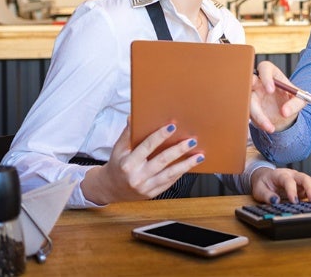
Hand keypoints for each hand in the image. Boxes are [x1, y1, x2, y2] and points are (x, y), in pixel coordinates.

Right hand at [81, 119, 203, 204]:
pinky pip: (169, 182)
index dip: (160, 136)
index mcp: (128, 163)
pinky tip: (190, 164)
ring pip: (169, 175)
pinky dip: (181, 173)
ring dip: (186, 165)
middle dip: (178, 150)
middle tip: (192, 141)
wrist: (111, 189)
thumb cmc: (117, 164)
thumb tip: (133, 116)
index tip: (172, 126)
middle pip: (162, 161)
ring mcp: (145, 187)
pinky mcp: (152, 194)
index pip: (146, 147)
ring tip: (199, 156)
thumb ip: (127, 133)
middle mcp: (137, 177)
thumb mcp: (118, 148)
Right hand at [250, 61, 304, 132]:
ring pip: (248, 102)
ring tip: (270, 127)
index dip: (265, 78)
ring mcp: (252, 95)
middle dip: (249, 91)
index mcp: (271, 74)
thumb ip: (295, 104)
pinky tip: (268, 127)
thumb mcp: (300, 100)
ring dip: (257, 115)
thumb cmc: (292, 100)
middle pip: (249, 82)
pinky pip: (249, 113)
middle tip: (257, 105)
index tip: (270, 90)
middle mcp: (259, 83)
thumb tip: (285, 111)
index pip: (264, 68)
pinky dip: (258, 122)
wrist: (286, 113)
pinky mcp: (250, 107)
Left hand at [250, 166, 310, 204]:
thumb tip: (275, 201)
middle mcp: (291, 174)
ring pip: (310, 180)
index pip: (288, 180)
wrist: (264, 177)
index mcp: (280, 174)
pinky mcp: (302, 185)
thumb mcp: (259, 190)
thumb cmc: (263, 183)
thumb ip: (266, 196)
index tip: (294, 201)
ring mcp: (298, 178)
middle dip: (310, 188)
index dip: (292, 190)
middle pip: (304, 178)